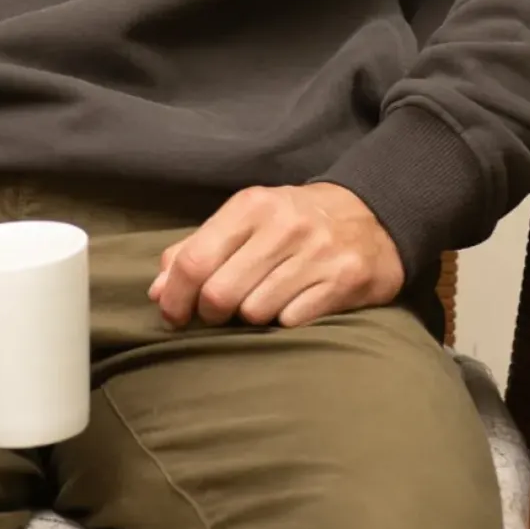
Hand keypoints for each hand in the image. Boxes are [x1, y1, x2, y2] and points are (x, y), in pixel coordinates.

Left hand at [149, 183, 403, 330]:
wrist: (372, 217)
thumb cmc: (293, 223)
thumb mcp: (245, 220)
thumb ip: (197, 249)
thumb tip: (158, 289)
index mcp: (250, 206)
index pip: (195, 260)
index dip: (175, 296)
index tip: (172, 315)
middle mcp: (283, 226)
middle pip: (221, 293)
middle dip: (211, 313)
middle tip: (219, 313)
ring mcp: (315, 254)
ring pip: (255, 312)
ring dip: (250, 318)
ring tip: (262, 302)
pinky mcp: (344, 281)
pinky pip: (292, 322)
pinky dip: (284, 322)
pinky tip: (292, 306)